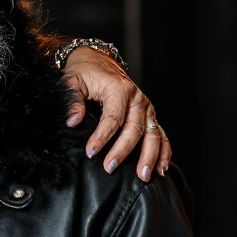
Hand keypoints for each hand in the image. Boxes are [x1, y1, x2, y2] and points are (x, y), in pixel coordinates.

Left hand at [63, 47, 170, 181]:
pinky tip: (161, 168)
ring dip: (150, 156)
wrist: (97, 60)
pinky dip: (164, 151)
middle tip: (110, 168)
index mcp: (119, 89)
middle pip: (135, 129)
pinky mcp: (149, 114)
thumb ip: (73, 102)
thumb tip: (73, 122)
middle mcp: (137, 98)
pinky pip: (161, 134)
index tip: (90, 152)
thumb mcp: (72, 81)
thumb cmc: (84, 71)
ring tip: (143, 176)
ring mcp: (146, 107)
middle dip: (123, 151)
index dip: (102, 136)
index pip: (113, 118)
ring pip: (153, 134)